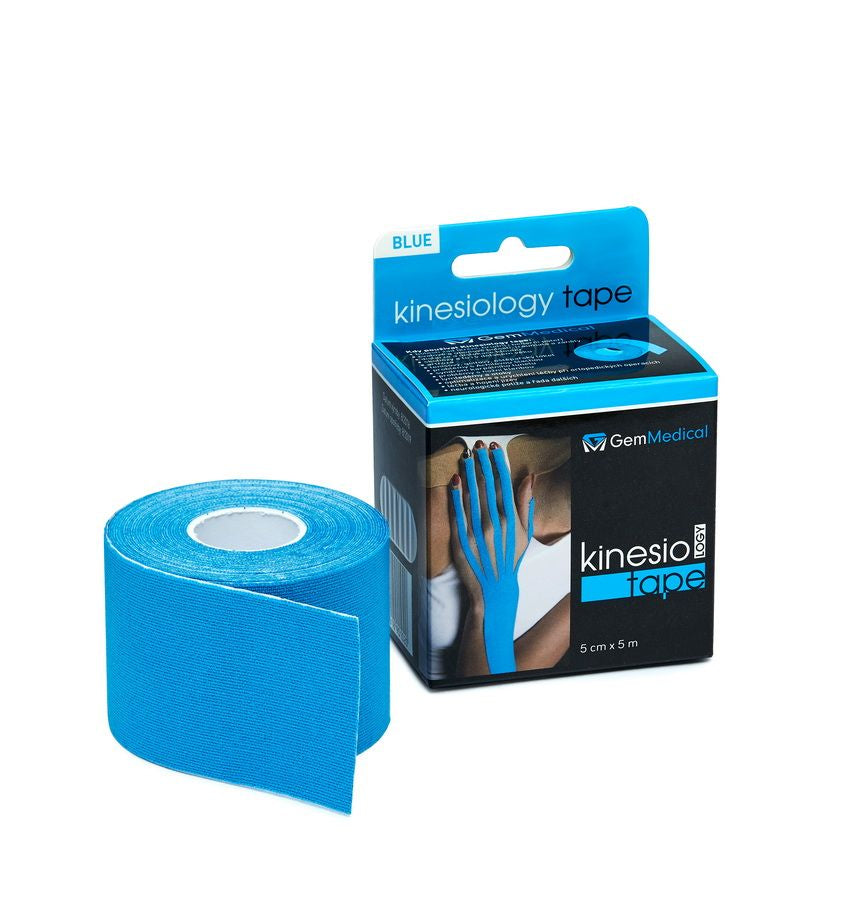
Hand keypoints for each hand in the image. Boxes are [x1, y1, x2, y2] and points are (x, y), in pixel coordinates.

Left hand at [449, 441, 534, 673]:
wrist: (494, 589)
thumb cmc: (510, 558)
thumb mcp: (525, 532)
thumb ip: (525, 503)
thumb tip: (529, 477)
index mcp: (510, 519)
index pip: (504, 483)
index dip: (498, 462)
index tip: (494, 447)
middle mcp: (494, 522)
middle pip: (487, 485)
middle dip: (482, 462)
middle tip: (477, 445)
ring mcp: (476, 530)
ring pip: (471, 494)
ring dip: (468, 473)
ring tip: (466, 456)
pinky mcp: (461, 539)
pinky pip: (457, 512)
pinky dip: (455, 496)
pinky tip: (454, 481)